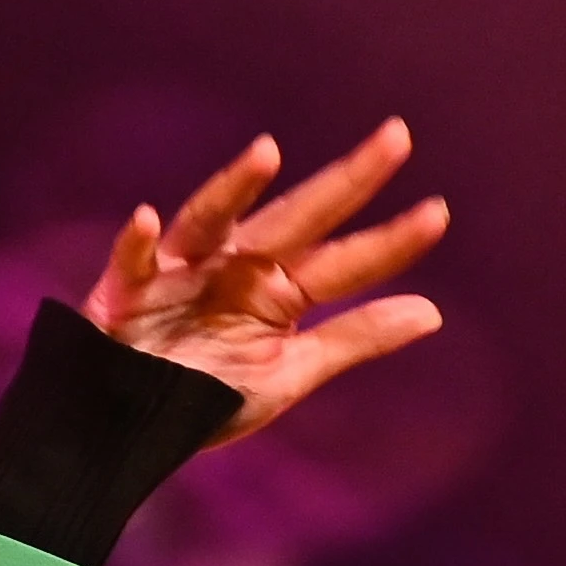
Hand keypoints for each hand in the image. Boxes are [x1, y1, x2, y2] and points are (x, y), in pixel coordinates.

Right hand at [80, 120, 451, 442]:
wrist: (127, 429)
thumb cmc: (206, 395)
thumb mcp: (288, 373)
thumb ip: (353, 339)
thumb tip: (434, 312)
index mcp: (280, 289)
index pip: (347, 261)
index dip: (390, 242)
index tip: (439, 213)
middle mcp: (238, 267)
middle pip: (299, 217)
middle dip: (347, 180)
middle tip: (398, 135)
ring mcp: (182, 271)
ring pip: (213, 219)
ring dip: (234, 187)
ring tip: (266, 153)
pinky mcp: (125, 291)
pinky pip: (132, 260)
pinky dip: (136, 240)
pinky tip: (146, 219)